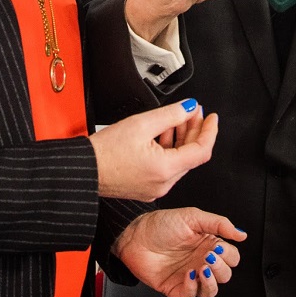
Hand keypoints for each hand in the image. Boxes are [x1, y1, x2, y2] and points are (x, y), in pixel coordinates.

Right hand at [89, 99, 216, 200]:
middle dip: (195, 130)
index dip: (210, 131)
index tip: (212, 117)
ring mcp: (155, 188)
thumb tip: (189, 108)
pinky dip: (169, 149)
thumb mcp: (141, 123)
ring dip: (182, 138)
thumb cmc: (105, 151)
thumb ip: (171, 114)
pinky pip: (166, 167)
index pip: (201, 151)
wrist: (84, 170)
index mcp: (165, 169)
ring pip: (179, 161)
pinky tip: (164, 133)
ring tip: (177, 118)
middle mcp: (163, 183)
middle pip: (191, 155)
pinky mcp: (147, 188)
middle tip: (193, 111)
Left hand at [112, 207, 245, 296]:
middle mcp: (201, 261)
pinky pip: (192, 295)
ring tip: (202, 267)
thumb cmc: (161, 224)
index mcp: (209, 244)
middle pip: (226, 275)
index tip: (219, 246)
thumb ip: (219, 223)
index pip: (232, 257)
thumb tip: (241, 233)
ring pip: (212, 289)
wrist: (135, 236)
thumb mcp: (193, 217)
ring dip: (211, 281)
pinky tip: (189, 274)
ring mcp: (190, 275)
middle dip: (221, 267)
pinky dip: (193, 287)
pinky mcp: (176, 287)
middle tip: (209, 255)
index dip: (229, 255)